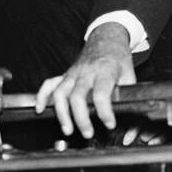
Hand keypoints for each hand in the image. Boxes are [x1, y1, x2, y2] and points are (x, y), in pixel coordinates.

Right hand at [35, 23, 135, 137]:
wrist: (106, 38)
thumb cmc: (118, 58)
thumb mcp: (129, 75)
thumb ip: (130, 96)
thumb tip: (132, 120)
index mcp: (105, 70)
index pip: (101, 93)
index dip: (104, 112)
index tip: (109, 124)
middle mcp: (86, 72)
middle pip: (77, 96)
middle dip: (81, 118)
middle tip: (88, 133)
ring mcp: (73, 73)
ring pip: (60, 93)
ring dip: (62, 113)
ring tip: (68, 130)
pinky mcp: (65, 75)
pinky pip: (49, 84)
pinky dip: (41, 97)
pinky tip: (40, 109)